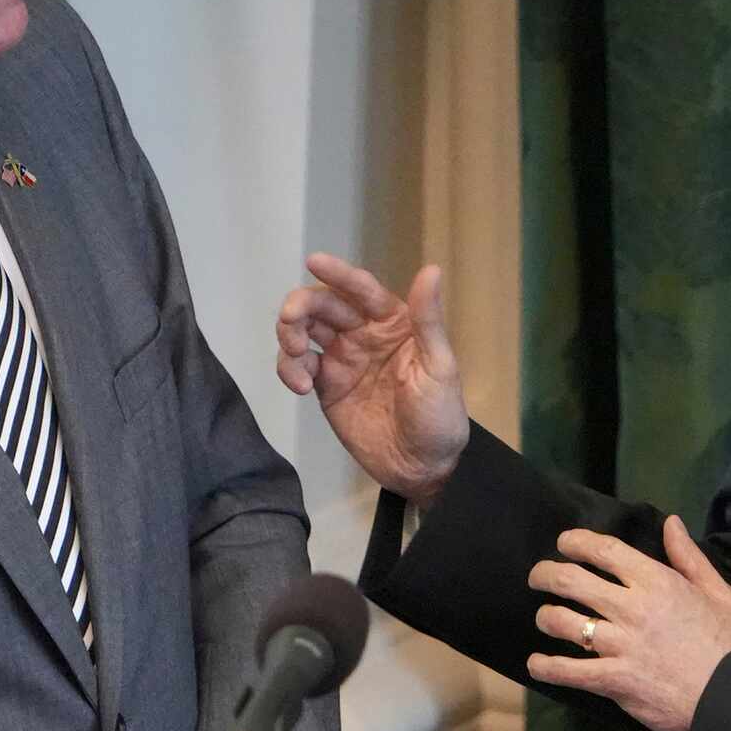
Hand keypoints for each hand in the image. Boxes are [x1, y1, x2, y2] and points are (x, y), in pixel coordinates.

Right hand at [276, 254, 469, 503]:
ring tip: (296, 355)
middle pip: (324, 306)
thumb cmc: (440, 416)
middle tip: (290, 322)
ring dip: (290, 334)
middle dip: (301, 307)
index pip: (361, 290)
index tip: (314, 261)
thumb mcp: (439, 367)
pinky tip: (299, 384)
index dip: (338, 274)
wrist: (422, 468)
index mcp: (394, 322)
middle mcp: (364, 334)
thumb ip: (428, 320)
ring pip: (305, 331)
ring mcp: (342, 360)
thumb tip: (431, 270)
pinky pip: (298, 366)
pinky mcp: (325, 387)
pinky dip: (289, 368)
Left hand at [527, 517, 730, 730]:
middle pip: (571, 580)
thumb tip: (670, 524)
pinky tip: (537, 665)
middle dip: (545, 574)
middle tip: (537, 578)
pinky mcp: (614, 681)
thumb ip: (689, 558)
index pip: (604, 551)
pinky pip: (568, 671)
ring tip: (545, 619)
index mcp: (658, 582)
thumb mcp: (721, 593)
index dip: (576, 542)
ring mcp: (620, 646)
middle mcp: (632, 608)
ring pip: (562, 622)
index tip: (563, 543)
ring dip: (546, 618)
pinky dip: (546, 668)